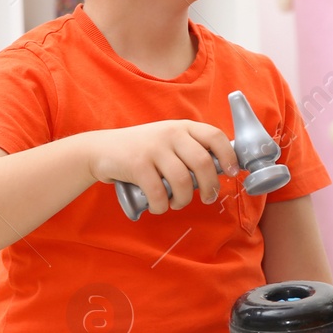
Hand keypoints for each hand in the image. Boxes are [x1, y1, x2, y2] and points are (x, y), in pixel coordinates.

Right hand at [84, 121, 238, 216]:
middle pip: (202, 163)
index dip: (228, 156)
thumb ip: (189, 149)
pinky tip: (159, 205)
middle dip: (210, 186)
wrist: (100, 150)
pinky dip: (162, 206)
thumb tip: (219, 170)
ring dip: (185, 200)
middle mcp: (170, 134)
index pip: (215, 136)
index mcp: (182, 127)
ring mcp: (153, 148)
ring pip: (183, 181)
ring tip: (178, 203)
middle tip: (208, 198)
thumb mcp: (167, 140)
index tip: (231, 172)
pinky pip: (159, 193)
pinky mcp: (137, 165)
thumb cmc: (141, 150)